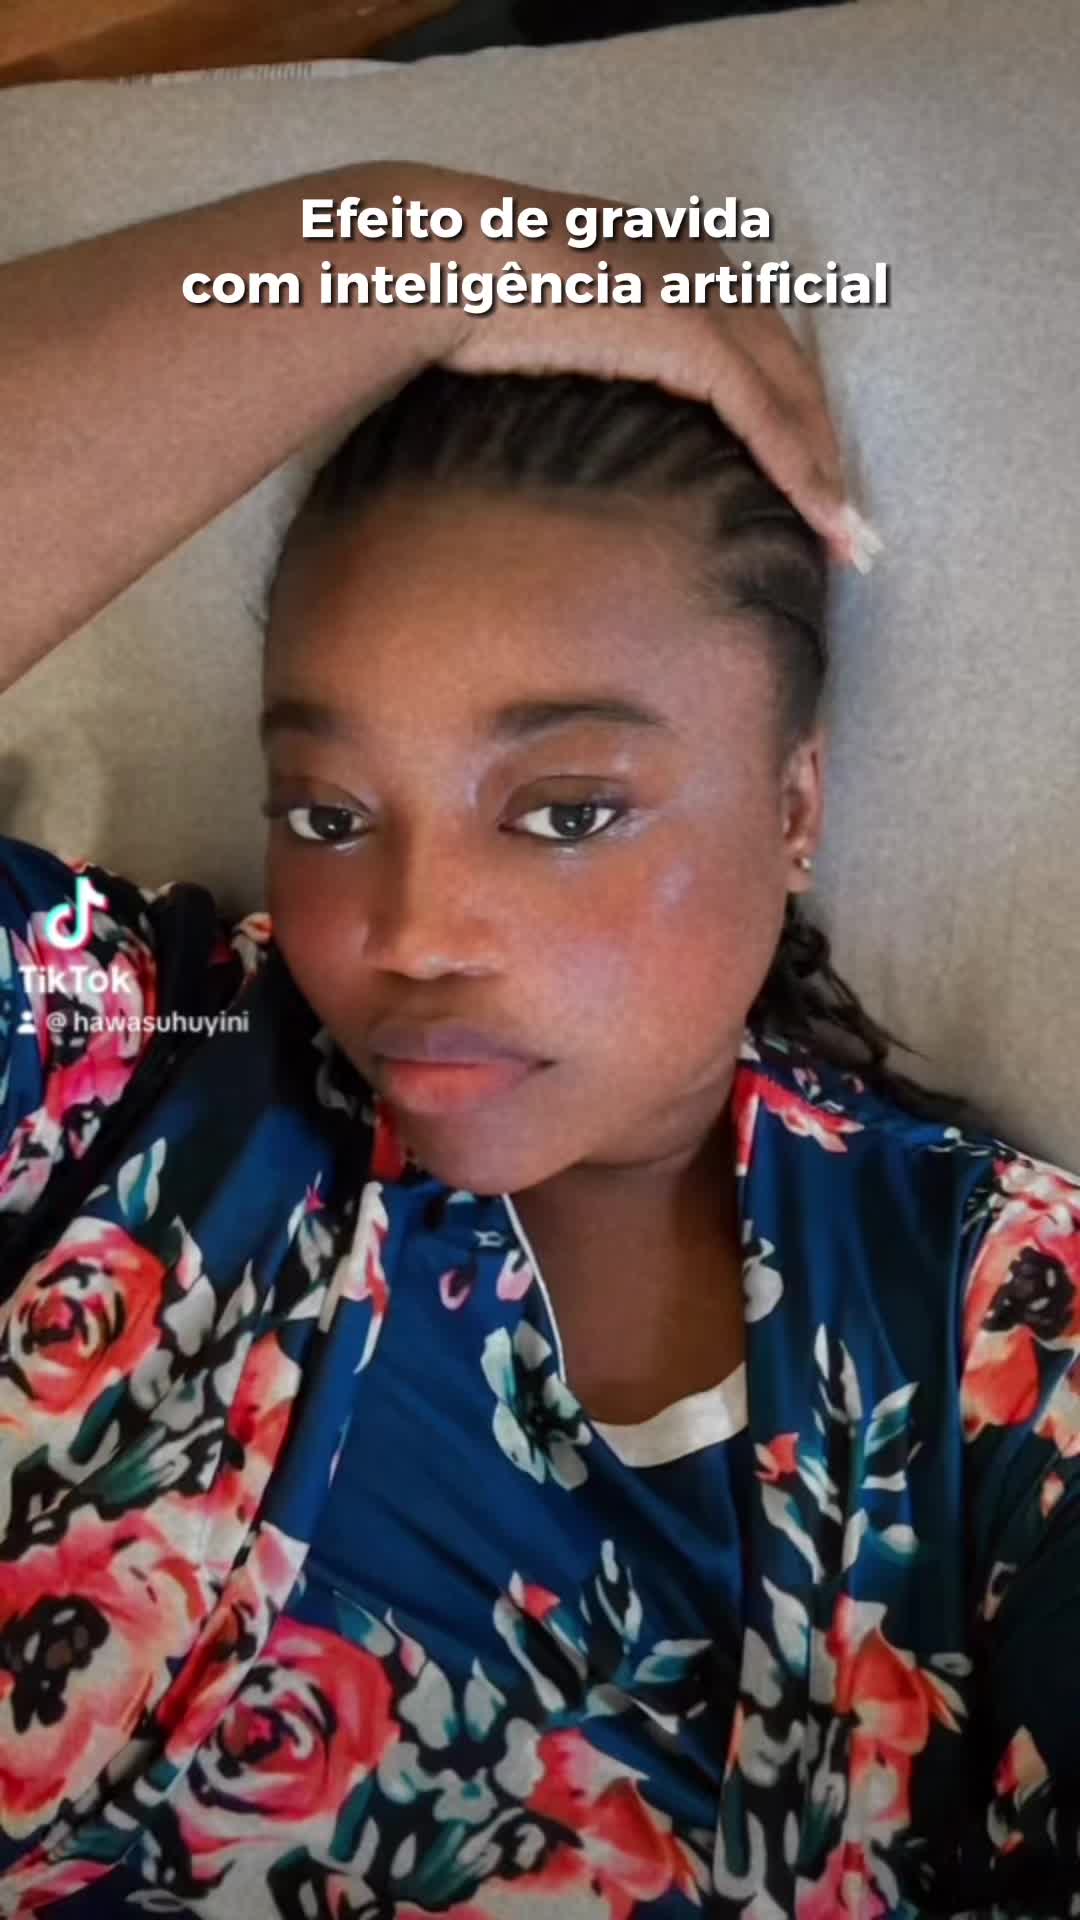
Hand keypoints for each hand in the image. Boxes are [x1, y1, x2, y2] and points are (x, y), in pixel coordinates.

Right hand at [428, 166, 869, 570]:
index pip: (763, 360)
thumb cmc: (479, 305)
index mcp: (684, 269)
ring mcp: (707, 299)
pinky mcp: (694, 333)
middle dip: (828, 459)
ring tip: (848, 543)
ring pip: (795, 402)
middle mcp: (712, 275)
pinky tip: (819, 517)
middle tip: (853, 531)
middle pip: (796, 381)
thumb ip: (603, 365)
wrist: (451, 265)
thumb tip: (597, 425)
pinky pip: (765, 416)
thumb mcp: (559, 334)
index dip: (794, 429)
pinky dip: (799, 470)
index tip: (810, 491)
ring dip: (826, 478)